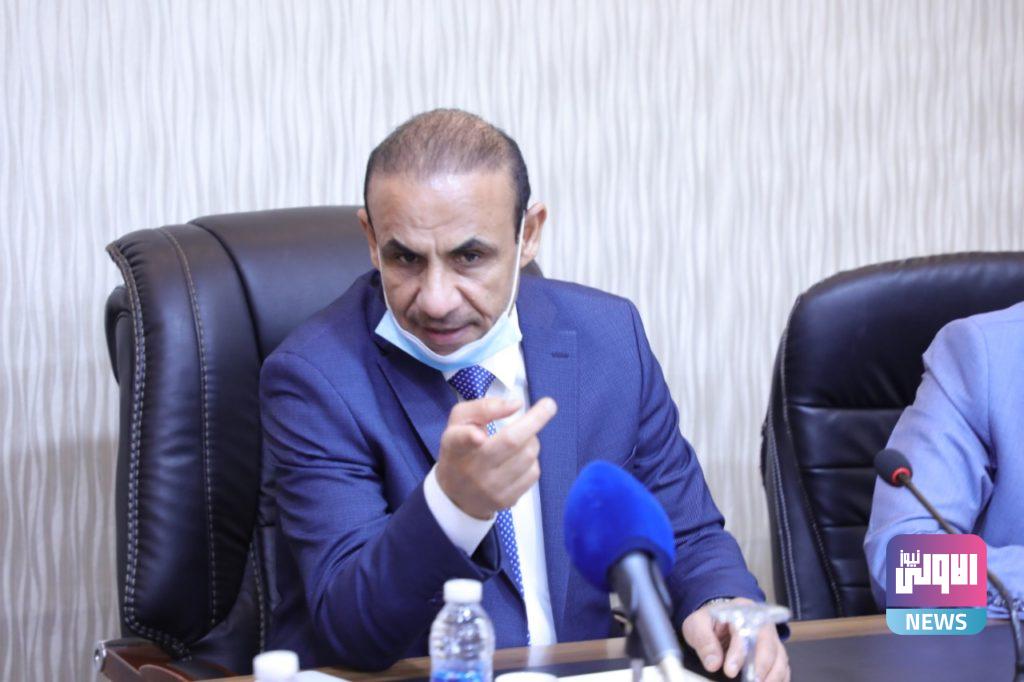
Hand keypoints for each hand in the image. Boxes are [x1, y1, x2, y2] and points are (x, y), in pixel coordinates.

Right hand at [436, 396, 557, 518]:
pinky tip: (520, 458)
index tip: (479, 436)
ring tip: (523, 438)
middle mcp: (471, 469)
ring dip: (532, 440)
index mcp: (455, 445)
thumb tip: (516, 405)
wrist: (457, 495)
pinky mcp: (506, 499)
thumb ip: (483, 407)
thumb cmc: (461, 450)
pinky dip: (532, 459)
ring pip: (528, 454)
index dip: (470, 437)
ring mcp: (490, 487)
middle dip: (535, 420)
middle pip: (510, 442)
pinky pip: (533, 473)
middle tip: (548, 405)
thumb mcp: (460, 422)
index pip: (460, 441)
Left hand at [681, 597, 788, 680]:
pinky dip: (780, 679)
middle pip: (768, 644)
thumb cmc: (711, 622)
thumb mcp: (697, 624)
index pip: (743, 631)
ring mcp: (772, 639)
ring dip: (773, 676)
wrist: (720, 621)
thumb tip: (713, 664)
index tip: (729, 671)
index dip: (738, 653)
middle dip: (761, 667)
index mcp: (741, 611)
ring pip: (780, 658)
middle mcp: (762, 623)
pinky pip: (784, 668)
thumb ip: (704, 641)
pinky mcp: (776, 654)